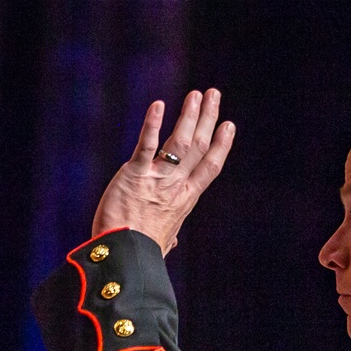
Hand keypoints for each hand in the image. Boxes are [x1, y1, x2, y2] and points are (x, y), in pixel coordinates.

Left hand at [91, 89, 235, 254]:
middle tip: (214, 95)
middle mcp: (176, 187)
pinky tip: (159, 105)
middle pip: (198, 148)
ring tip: (196, 94)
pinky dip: (152, 124)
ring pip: (180, 142)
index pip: (209, 168)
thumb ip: (169, 238)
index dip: (220, 145)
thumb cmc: (138, 252)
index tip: (228, 126)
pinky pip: (147, 145)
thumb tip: (174, 243)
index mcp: (185, 201)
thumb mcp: (161, 245)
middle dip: (208, 118)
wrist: (122, 256)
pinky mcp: (135, 174)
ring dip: (189, 115)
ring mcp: (157, 178)